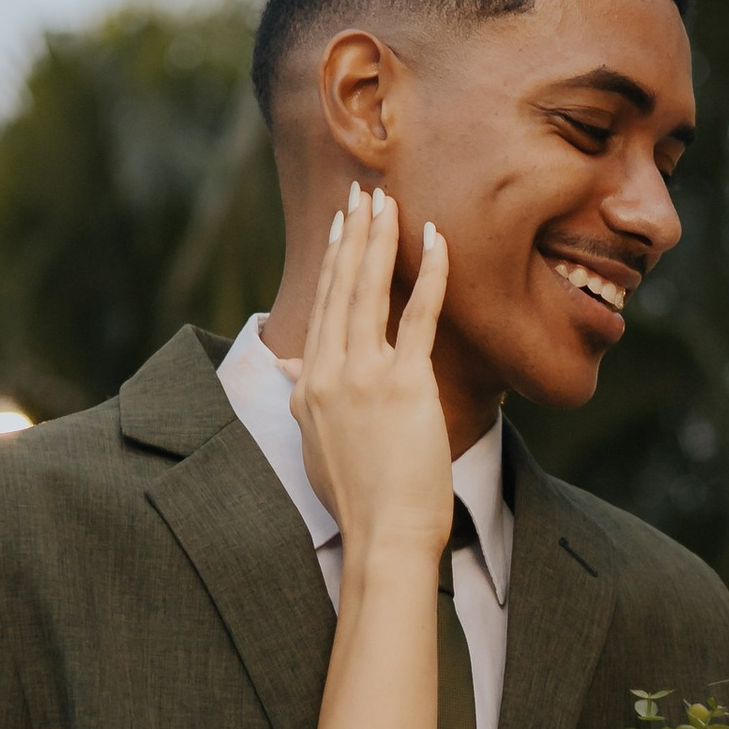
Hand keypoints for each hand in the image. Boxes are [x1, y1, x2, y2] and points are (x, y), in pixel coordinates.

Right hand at [289, 183, 454, 571]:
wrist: (383, 535)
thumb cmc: (359, 499)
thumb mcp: (315, 446)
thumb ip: (304, 401)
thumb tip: (291, 374)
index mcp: (307, 386)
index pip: (321, 308)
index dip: (333, 261)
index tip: (342, 225)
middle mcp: (328, 373)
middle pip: (339, 288)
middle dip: (352, 235)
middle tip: (363, 193)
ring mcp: (364, 376)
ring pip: (368, 292)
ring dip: (378, 240)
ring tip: (387, 202)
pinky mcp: (404, 384)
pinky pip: (418, 315)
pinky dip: (429, 273)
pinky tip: (436, 239)